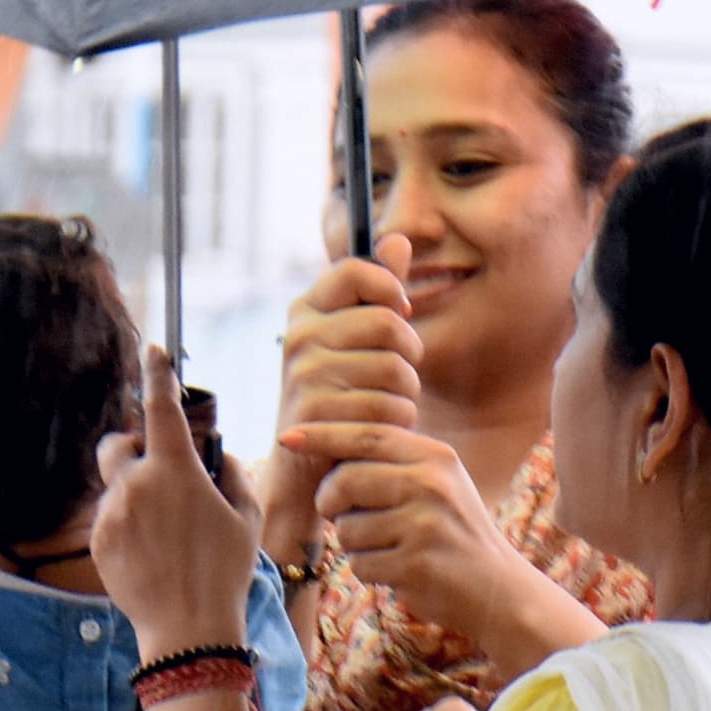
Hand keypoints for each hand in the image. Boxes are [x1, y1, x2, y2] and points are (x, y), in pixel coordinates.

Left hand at [95, 347, 261, 658]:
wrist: (188, 628)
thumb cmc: (226, 572)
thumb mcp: (248, 517)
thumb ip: (233, 474)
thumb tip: (217, 456)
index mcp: (176, 471)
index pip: (162, 407)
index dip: (158, 373)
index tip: (153, 349)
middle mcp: (136, 485)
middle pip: (117, 444)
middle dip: (132, 447)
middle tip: (158, 471)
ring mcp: (112, 515)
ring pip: (115, 488)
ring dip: (135, 497)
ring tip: (166, 536)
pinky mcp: (98, 543)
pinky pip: (109, 520)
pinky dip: (128, 526)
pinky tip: (152, 556)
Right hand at [261, 236, 422, 562]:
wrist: (304, 471)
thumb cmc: (339, 397)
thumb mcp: (353, 340)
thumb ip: (377, 292)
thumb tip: (400, 240)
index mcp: (307, 309)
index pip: (355, 270)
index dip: (389, 287)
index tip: (400, 311)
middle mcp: (300, 336)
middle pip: (389, 325)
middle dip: (410, 354)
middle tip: (399, 375)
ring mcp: (305, 374)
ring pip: (395, 370)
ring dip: (406, 395)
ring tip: (387, 406)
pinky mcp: (317, 412)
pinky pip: (388, 407)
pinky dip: (398, 422)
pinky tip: (381, 429)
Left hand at [281, 419, 596, 682]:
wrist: (498, 590)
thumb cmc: (454, 533)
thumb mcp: (436, 483)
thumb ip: (390, 462)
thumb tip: (321, 444)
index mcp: (435, 456)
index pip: (366, 435)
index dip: (322, 434)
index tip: (288, 437)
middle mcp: (432, 484)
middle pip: (344, 481)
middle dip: (330, 503)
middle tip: (340, 515)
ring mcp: (425, 524)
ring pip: (347, 529)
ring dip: (355, 545)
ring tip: (389, 548)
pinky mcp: (417, 564)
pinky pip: (360, 565)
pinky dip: (370, 572)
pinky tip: (399, 571)